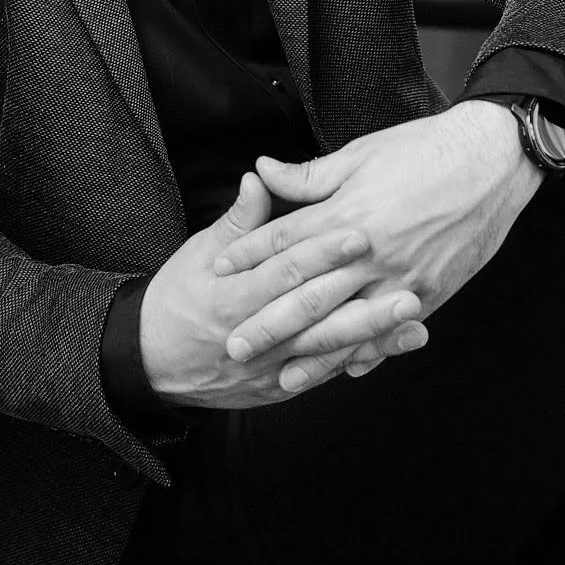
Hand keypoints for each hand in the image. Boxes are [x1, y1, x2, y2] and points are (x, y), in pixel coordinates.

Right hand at [138, 171, 429, 407]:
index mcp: (233, 296)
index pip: (285, 272)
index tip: (360, 233)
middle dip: (362, 304)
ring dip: (373, 335)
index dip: (323, 253)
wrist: (151, 362)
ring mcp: (268, 367)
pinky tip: (400, 344)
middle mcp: (253, 336)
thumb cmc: (177, 298)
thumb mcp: (198, 253)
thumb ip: (237, 220)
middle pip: (314, 318)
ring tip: (414, 316)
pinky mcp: (280, 387)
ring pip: (327, 351)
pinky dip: (364, 359)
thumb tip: (259, 177)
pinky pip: (327, 373)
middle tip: (406, 287)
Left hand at [213, 102, 541, 370]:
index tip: (217, 276)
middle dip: (269, 323)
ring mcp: (403, 276)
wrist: (493, 160)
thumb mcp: (362, 154)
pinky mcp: (432, 290)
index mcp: (350, 213)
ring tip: (284, 378)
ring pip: (351, 324)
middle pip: (310, 294)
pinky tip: (349, 371)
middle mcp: (372, 251)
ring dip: (315, 355)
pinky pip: (393, 330)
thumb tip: (262, 170)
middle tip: (233, 348)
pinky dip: (370, 353)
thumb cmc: (426, 149)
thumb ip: (310, 175)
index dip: (249, 257)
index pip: (287, 240)